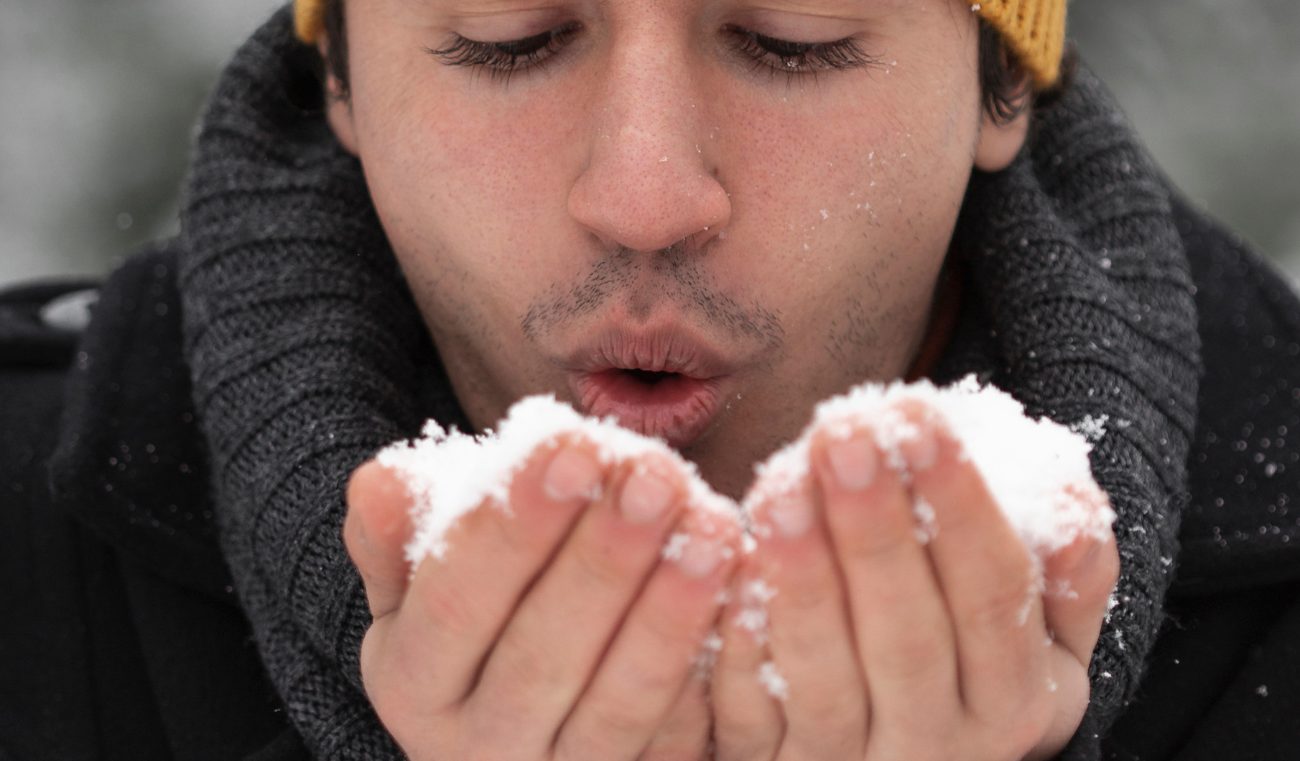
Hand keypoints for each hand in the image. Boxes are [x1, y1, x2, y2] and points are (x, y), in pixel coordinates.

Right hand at [344, 436, 738, 759]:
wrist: (514, 719)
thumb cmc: (475, 614)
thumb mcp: (421, 580)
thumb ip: (403, 535)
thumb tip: (378, 482)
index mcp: (413, 681)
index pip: (455, 604)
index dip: (512, 526)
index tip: (571, 447)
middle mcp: (475, 746)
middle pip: (540, 655)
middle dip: (603, 559)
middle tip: (657, 475)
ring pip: (617, 702)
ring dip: (670, 609)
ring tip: (713, 523)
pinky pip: (675, 735)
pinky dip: (710, 661)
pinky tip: (742, 587)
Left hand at [712, 404, 1118, 760]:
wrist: (908, 750)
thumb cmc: (971, 652)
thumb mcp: (1044, 627)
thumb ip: (1067, 569)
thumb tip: (1075, 512)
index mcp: (1014, 698)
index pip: (995, 597)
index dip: (959, 505)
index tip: (918, 414)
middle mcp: (937, 746)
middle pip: (908, 638)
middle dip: (875, 528)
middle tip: (841, 431)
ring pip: (824, 679)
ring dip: (801, 575)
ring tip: (779, 482)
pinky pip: (749, 713)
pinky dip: (737, 642)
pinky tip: (728, 563)